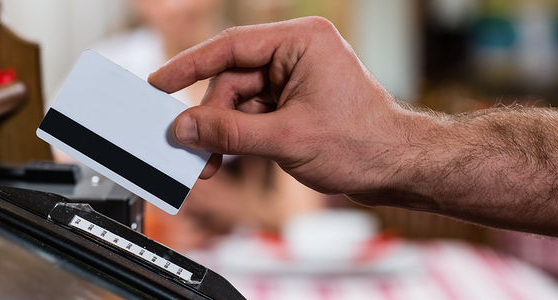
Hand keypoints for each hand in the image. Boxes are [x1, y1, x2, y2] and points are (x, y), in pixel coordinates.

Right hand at [148, 17, 433, 198]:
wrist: (398, 168)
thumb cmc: (363, 144)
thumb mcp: (286, 139)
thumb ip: (229, 133)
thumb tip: (185, 128)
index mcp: (302, 41)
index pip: (231, 46)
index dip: (189, 65)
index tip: (159, 82)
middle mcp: (297, 52)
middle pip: (231, 78)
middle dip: (210, 115)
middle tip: (189, 147)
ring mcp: (296, 76)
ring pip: (238, 99)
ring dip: (222, 132)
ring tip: (210, 164)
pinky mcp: (295, 100)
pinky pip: (252, 112)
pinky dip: (237, 136)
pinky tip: (226, 157)